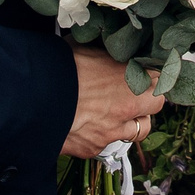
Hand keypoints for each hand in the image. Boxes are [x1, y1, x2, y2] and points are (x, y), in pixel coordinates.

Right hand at [62, 45, 166, 159]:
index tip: (145, 72)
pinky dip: (102, 135)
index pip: (160, 76)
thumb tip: (102, 45)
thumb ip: (102, 52)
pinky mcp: (94, 148)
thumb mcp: (84, 48)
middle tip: (133, 92)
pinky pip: (107, 143)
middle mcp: (128, 107)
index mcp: (130, 78)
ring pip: (139, 130)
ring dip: (132, 121)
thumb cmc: (58, 68)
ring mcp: (113, 131)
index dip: (151, 74)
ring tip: (115, 111)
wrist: (35, 99)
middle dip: (147, 99)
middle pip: (156, 104)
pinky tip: (86, 124)